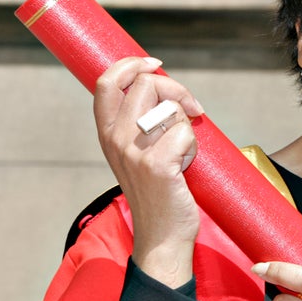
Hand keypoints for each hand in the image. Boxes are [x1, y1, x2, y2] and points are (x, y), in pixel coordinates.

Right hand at [93, 57, 204, 286]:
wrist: (163, 236)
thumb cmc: (158, 192)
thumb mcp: (138, 153)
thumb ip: (141, 120)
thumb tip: (163, 85)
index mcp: (107, 133)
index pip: (107, 82)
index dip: (132, 64)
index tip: (155, 64)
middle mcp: (115, 140)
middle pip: (146, 84)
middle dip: (177, 89)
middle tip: (192, 109)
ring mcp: (134, 152)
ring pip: (170, 108)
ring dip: (186, 124)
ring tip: (182, 151)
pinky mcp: (157, 165)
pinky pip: (185, 132)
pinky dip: (194, 145)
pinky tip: (186, 165)